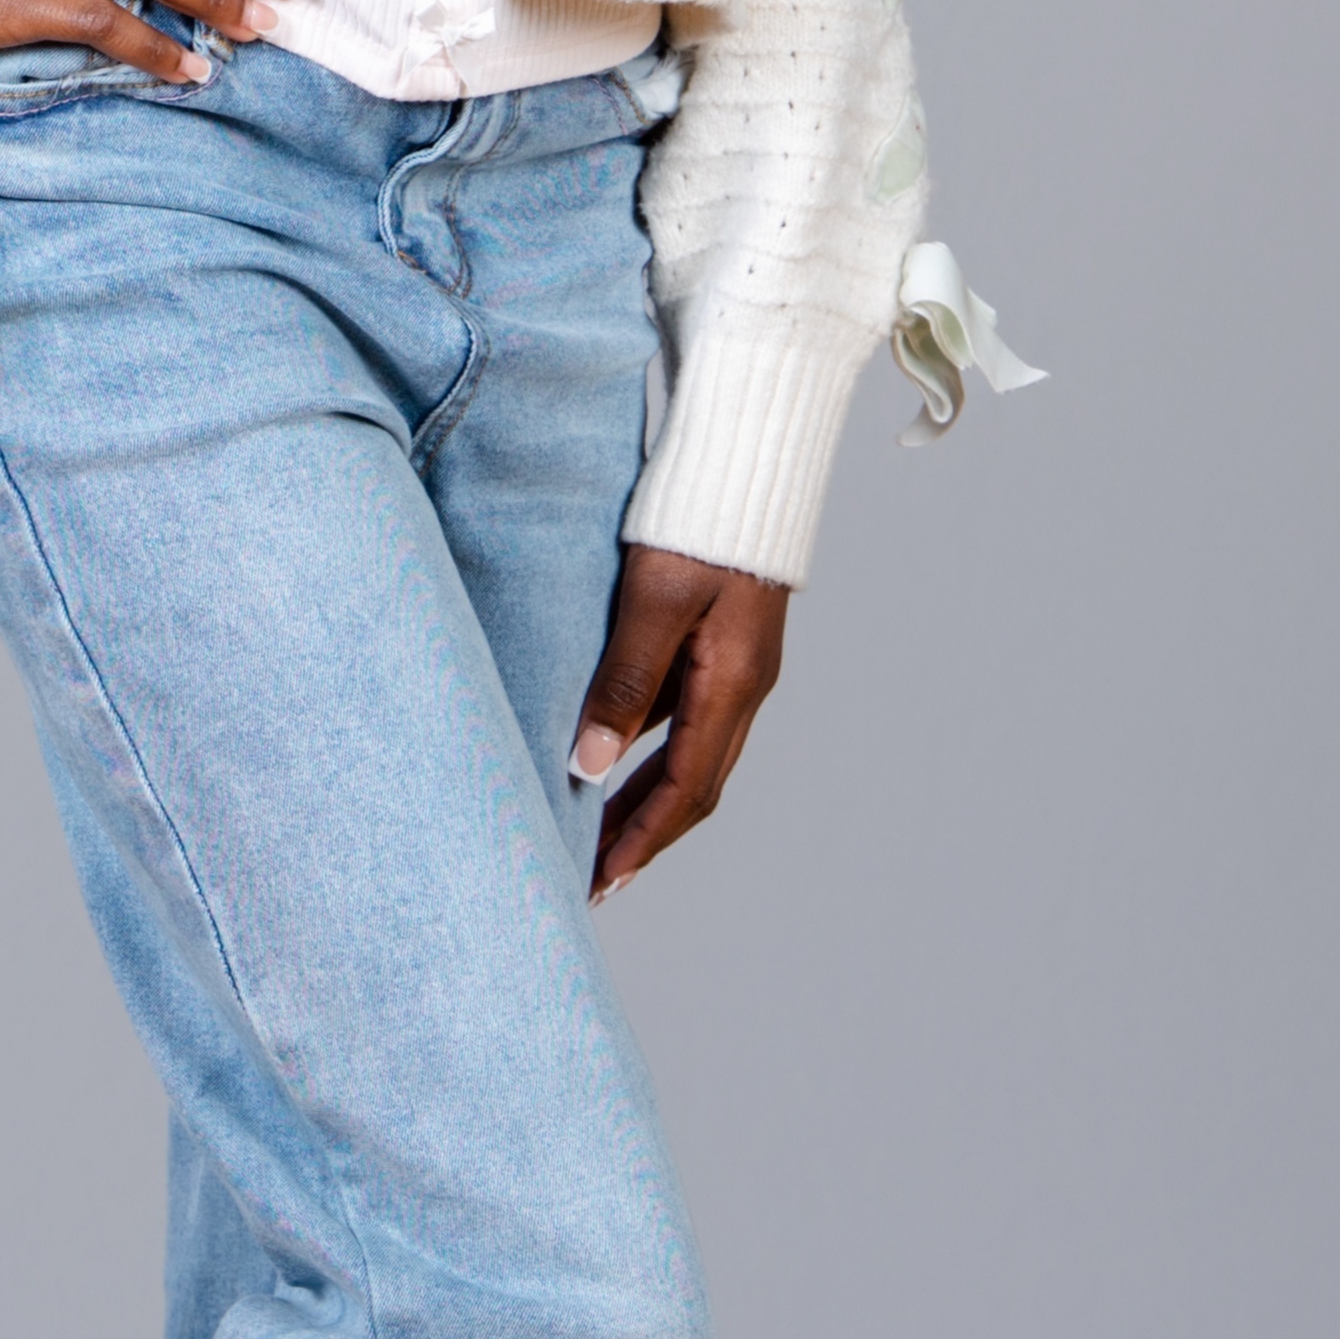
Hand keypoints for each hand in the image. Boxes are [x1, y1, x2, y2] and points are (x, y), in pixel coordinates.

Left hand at [570, 544, 790, 904]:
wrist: (750, 457)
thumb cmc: (700, 520)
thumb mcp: (654, 599)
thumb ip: (624, 679)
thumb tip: (589, 764)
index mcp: (733, 684)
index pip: (686, 788)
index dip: (643, 840)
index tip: (601, 881)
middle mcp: (742, 686)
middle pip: (693, 784)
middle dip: (644, 835)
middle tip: (592, 877)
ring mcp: (734, 664)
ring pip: (688, 750)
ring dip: (642, 794)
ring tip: (589, 826)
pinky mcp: (720, 640)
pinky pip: (681, 712)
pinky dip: (644, 744)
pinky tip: (605, 747)